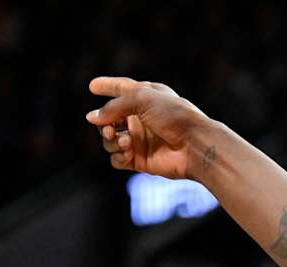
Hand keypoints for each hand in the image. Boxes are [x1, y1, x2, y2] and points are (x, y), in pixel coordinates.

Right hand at [85, 77, 208, 179]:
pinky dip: (118, 156)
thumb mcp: (141, 99)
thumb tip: (92, 118)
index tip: (93, 85)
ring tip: (126, 141)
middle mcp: (141, 118)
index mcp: (145, 98)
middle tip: (110, 130)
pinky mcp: (140, 160)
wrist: (195, 145)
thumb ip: (114, 106)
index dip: (107, 86)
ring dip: (111, 141)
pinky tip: (128, 153)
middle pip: (109, 120)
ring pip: (110, 140)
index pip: (122, 89)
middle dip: (104, 124)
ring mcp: (140, 140)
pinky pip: (117, 159)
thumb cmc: (174, 116)